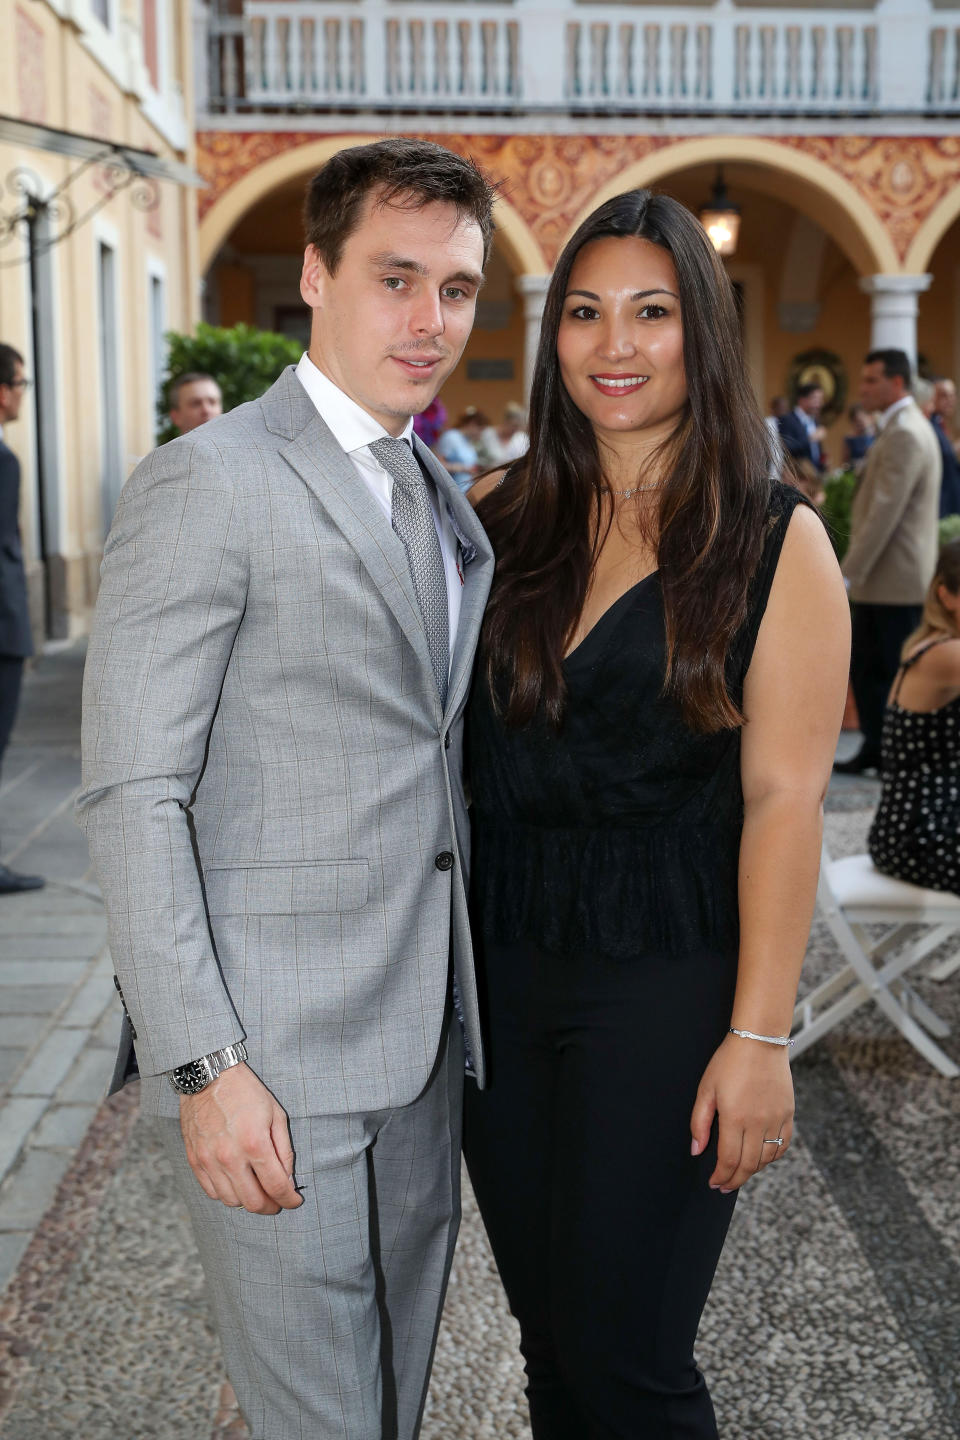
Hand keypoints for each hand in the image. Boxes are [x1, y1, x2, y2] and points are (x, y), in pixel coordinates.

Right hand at [180, 1063, 302, 1213]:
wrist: (208, 1075)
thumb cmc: (246, 1092)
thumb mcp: (276, 1114)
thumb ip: (284, 1150)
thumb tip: (287, 1179)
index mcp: (254, 1143)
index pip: (276, 1186)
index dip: (289, 1200)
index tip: (294, 1201)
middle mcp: (230, 1157)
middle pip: (253, 1202)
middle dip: (270, 1207)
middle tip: (277, 1201)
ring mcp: (209, 1160)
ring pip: (231, 1201)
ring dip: (247, 1201)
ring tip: (257, 1191)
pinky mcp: (194, 1159)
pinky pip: (211, 1191)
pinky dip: (226, 1194)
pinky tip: (236, 1184)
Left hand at [689, 1034, 793, 1192]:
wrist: (760, 1041)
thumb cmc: (729, 1062)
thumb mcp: (706, 1089)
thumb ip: (700, 1122)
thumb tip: (696, 1150)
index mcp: (735, 1117)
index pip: (729, 1160)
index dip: (721, 1176)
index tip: (714, 1183)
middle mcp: (758, 1122)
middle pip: (749, 1165)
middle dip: (735, 1180)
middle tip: (724, 1186)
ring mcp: (776, 1118)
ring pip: (767, 1158)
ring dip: (753, 1170)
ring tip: (740, 1172)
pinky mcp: (788, 1113)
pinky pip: (783, 1144)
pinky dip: (772, 1156)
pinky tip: (761, 1157)